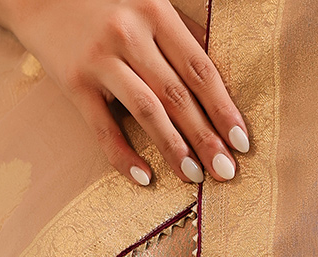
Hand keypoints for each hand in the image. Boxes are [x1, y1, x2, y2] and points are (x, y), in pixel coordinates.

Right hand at [0, 0, 248, 187]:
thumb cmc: (102, 2)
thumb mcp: (145, 4)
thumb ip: (179, 34)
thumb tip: (218, 78)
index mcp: (154, 11)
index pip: (199, 68)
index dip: (223, 107)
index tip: (242, 140)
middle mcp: (129, 34)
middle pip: (177, 95)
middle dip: (206, 137)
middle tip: (226, 171)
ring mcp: (100, 60)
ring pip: (146, 112)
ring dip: (173, 149)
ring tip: (194, 177)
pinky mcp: (74, 82)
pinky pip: (103, 128)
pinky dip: (123, 156)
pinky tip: (144, 179)